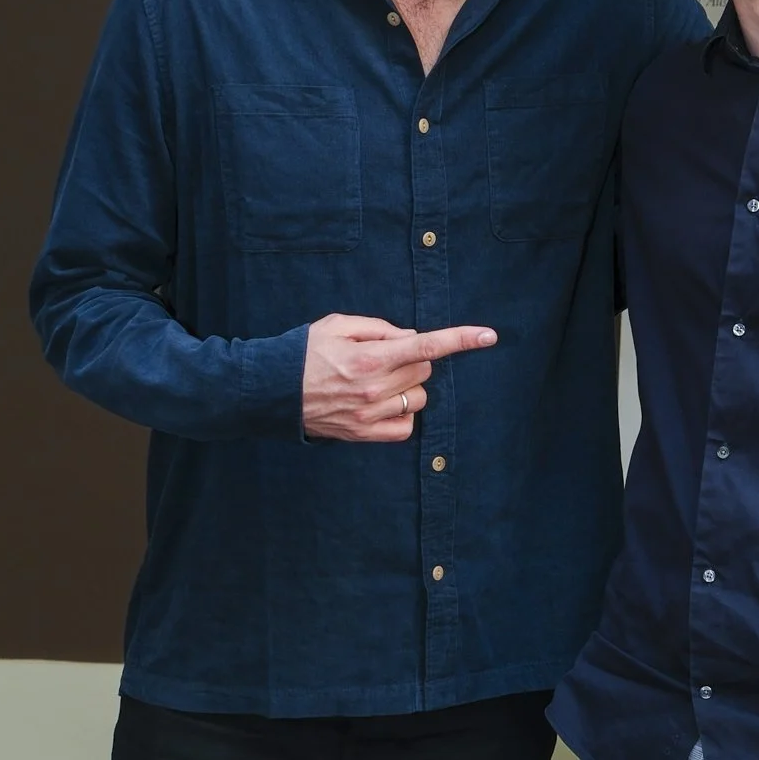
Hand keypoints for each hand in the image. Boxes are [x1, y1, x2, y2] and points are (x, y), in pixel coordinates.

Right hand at [302, 314, 497, 442]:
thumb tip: (410, 337)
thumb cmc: (303, 352)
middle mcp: (374, 389)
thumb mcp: (336, 324)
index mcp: (369, 358)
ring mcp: (370, 415)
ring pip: (418, 397)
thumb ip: (379, 328)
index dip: (461, 339)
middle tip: (383, 356)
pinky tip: (382, 403)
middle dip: (414, 358)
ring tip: (376, 381)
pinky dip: (402, 414)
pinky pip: (406, 427)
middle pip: (425, 369)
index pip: (427, 347)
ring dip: (407, 385)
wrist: (269, 391)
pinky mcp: (364, 434)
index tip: (489, 336)